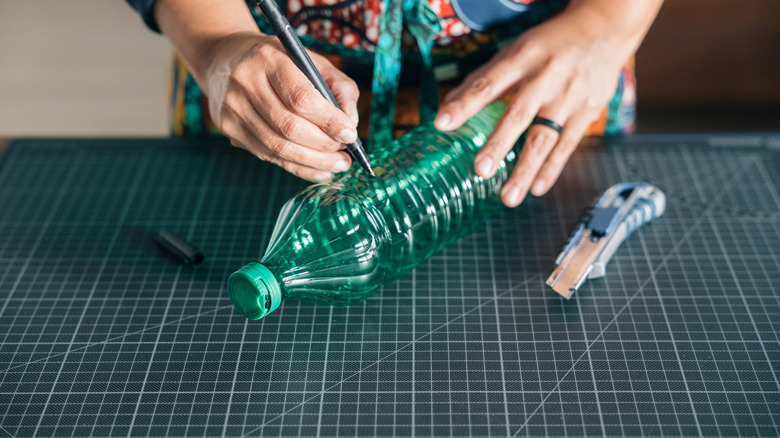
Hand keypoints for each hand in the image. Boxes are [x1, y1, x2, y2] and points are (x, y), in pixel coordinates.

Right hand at [206, 33, 359, 181]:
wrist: (226, 61)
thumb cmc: (280, 63)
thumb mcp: (312, 61)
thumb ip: (339, 87)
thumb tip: (351, 121)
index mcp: (269, 59)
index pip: (301, 98)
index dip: (329, 121)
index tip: (350, 134)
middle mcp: (246, 83)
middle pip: (289, 127)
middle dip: (323, 145)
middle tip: (345, 153)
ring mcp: (234, 109)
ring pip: (278, 147)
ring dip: (314, 161)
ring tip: (339, 164)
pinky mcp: (230, 129)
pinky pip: (269, 156)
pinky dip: (299, 167)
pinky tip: (320, 170)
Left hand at [434, 7, 636, 206]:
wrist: (603, 30)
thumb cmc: (550, 45)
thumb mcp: (516, 51)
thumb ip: (484, 79)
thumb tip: (449, 106)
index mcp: (522, 58)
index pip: (488, 84)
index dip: (464, 105)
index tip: (442, 124)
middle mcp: (547, 77)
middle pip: (519, 114)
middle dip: (499, 144)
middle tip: (481, 170)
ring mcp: (569, 96)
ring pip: (545, 138)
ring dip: (525, 170)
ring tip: (508, 197)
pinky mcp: (587, 112)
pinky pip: (567, 145)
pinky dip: (551, 169)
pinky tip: (536, 187)